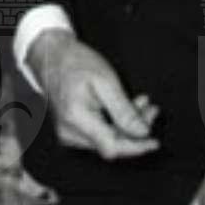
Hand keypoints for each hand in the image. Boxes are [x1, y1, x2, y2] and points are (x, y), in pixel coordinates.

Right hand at [28, 30, 159, 160]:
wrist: (51, 56)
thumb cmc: (76, 63)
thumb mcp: (105, 80)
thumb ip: (123, 110)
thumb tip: (142, 132)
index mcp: (76, 118)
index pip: (112, 147)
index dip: (136, 148)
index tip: (154, 141)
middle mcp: (69, 133)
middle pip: (112, 145)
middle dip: (135, 131)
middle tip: (153, 110)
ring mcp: (68, 134)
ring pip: (107, 140)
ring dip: (128, 126)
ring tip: (142, 104)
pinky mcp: (72, 131)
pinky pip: (99, 134)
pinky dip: (116, 124)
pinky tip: (127, 108)